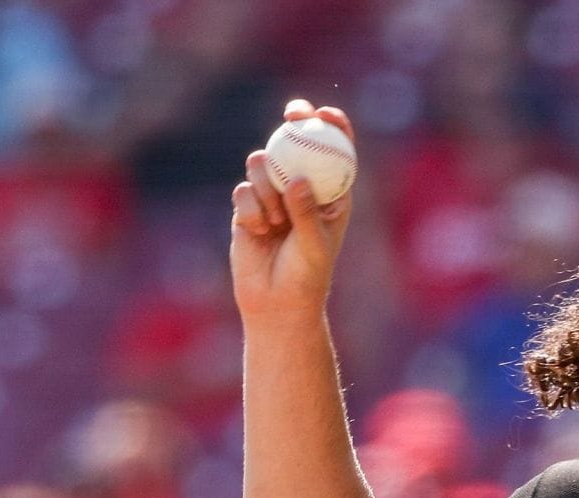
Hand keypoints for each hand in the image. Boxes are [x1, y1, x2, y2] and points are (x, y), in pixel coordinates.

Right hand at [230, 100, 354, 321]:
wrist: (276, 302)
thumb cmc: (307, 276)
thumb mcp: (314, 246)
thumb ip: (306, 213)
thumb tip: (299, 180)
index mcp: (331, 194)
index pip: (335, 151)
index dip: (331, 126)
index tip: (324, 114)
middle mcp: (302, 188)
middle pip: (296, 141)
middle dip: (294, 122)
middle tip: (292, 116)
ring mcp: (272, 194)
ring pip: (262, 163)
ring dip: (267, 188)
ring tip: (276, 221)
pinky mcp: (247, 206)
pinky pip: (243, 191)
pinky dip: (250, 209)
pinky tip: (259, 231)